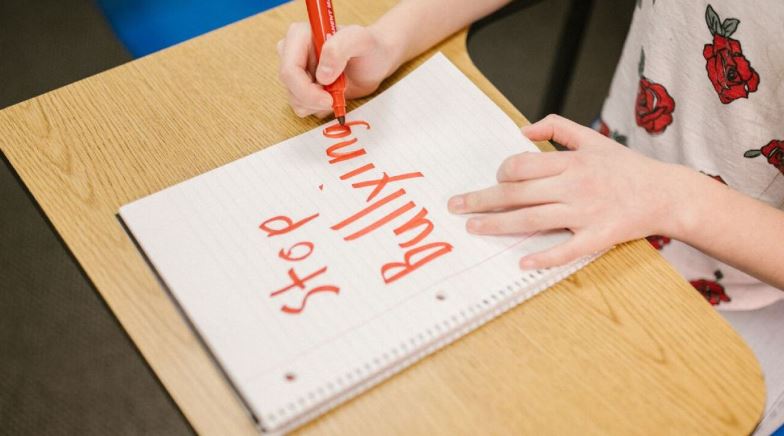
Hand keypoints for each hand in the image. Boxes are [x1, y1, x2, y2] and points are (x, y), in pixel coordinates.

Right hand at [277, 23, 399, 117]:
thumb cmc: (369, 47)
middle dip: (314, 99)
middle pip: (290, 87)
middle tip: (336, 98)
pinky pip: (303, 107)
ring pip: (295, 100)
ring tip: (338, 91)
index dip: (306, 89)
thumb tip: (322, 75)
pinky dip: (320, 107)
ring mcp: (296, 71)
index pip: (289, 70)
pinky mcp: (302, 87)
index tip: (329, 98)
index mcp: (299, 35)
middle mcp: (293, 52)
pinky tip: (334, 96)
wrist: (376, 61)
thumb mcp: (361, 40)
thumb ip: (340, 49)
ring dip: (318, 104)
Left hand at [447, 114, 692, 269]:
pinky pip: (566, 250)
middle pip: (519, 194)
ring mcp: (586, 213)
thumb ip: (556, 128)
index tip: (495, 180)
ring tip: (473, 228)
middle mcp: (575, 186)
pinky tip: (521, 261)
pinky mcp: (598, 237)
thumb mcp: (593, 138)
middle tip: (455, 207)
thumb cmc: (625, 167)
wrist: (667, 194)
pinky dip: (543, 257)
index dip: (502, 173)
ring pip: (533, 220)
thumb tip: (520, 129)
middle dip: (483, 200)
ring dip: (499, 226)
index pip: (523, 166)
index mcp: (572, 163)